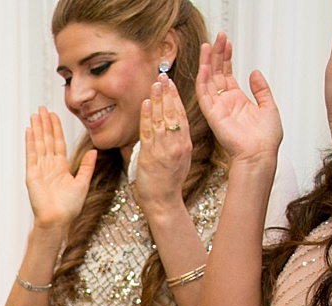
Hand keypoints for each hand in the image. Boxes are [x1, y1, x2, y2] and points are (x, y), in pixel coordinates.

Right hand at [24, 106, 95, 231]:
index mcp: (60, 168)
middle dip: (44, 124)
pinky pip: (31, 155)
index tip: (54, 115)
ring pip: (39, 144)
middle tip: (41, 108)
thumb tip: (94, 151)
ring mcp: (39, 169)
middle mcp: (49, 166)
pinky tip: (29, 131)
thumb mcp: (83, 183)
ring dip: (36, 129)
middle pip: (46, 140)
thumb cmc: (69, 208)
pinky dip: (30, 142)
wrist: (58, 220)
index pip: (58, 143)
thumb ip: (87, 167)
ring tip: (34, 115)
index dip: (55, 129)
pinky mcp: (32, 174)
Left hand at [135, 78, 194, 212]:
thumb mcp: (179, 159)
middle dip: (168, 93)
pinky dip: (147, 117)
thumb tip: (170, 127)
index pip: (181, 115)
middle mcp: (176, 145)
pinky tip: (146, 104)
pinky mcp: (150, 157)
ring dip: (158, 100)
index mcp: (184, 144)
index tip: (171, 83)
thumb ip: (175, 142)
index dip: (176, 98)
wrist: (163, 203)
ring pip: (161, 120)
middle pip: (173, 113)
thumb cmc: (168, 184)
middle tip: (163, 76)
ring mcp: (164, 150)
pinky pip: (148, 133)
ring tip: (155, 84)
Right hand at [197, 36, 282, 166]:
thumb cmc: (265, 138)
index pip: (227, 75)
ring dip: (208, 63)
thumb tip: (255, 72)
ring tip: (209, 45)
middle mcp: (225, 103)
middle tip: (218, 38)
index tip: (227, 43)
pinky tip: (205, 65)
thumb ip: (261, 89)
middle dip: (217, 55)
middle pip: (217, 74)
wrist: (260, 154)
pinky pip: (204, 94)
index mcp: (238, 101)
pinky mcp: (212, 114)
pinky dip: (203, 79)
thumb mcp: (269, 106)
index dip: (227, 58)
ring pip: (208, 81)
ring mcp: (217, 108)